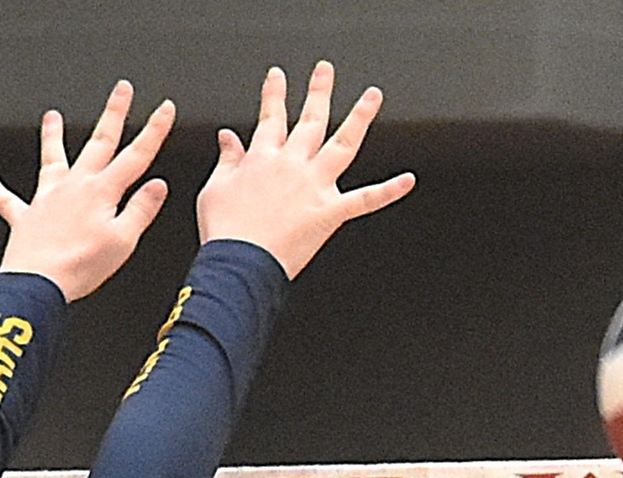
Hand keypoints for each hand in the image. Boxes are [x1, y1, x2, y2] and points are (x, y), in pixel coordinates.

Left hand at [0, 79, 172, 300]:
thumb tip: (157, 186)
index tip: (163, 108)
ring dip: (51, 136)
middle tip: (121, 90)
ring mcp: (47, 199)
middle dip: (113, 114)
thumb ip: (141, 209)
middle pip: (98, 143)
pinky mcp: (25, 218)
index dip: (153, 130)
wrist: (38, 282)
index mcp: (101, 192)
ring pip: (52, 159)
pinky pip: (7, 200)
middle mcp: (74, 187)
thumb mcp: (123, 240)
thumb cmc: (80, 266)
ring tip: (51, 117)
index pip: (136, 156)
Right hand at [197, 62, 415, 277]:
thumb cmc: (225, 232)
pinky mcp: (330, 212)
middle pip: (310, 120)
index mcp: (262, 158)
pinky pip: (366, 200)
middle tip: (325, 71)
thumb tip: (227, 137)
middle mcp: (291, 165)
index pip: (271, 117)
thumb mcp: (215, 189)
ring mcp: (314, 186)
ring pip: (342, 144)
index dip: (275, 95)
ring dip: (360, 118)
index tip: (278, 76)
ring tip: (372, 97)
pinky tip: (407, 180)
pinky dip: (388, 191)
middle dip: (318, 92)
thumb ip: (227, 160)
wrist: (239, 262)